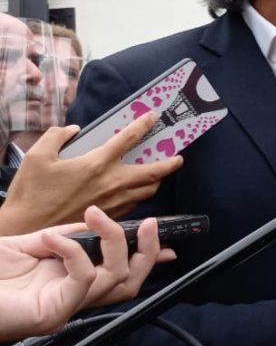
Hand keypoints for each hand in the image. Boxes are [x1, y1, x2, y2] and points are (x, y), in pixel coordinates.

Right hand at [0, 112, 182, 234]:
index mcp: (97, 163)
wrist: (26, 229)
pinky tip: (134, 192)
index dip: (143, 124)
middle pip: (152, 172)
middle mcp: (112, 183)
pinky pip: (134, 205)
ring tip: (159, 174)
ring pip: (147, 191)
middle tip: (178, 157)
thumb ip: (57, 136)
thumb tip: (74, 130)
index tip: (154, 116)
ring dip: (156, 181)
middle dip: (170, 163)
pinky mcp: (109, 218)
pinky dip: (139, 196)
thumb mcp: (38, 156)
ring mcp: (113, 203)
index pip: (128, 138)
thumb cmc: (30, 193)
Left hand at [0, 206, 173, 340]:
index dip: (146, 255)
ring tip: (95, 216)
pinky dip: (74, 252)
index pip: (119, 272)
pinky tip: (53, 240)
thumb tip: (92, 224)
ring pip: (116, 279)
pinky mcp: (55, 314)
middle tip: (149, 225)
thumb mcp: (29, 243)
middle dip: (146, 252)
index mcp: (69, 281)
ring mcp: (66, 308)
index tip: (161, 233)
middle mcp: (73, 297)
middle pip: (130, 282)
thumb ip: (62, 235)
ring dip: (112, 241)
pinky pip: (83, 279)